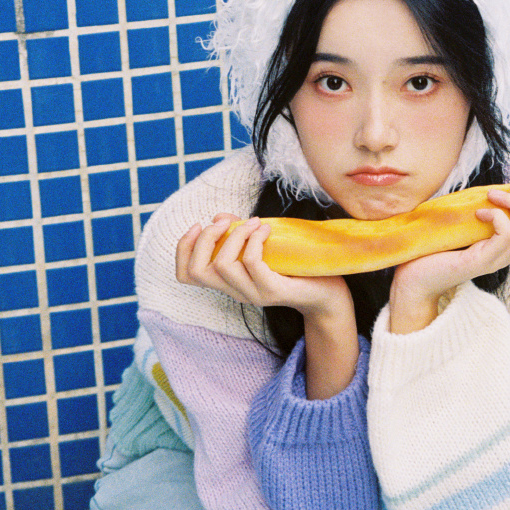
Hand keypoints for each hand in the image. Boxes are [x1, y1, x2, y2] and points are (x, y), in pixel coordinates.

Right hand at [176, 214, 352, 319]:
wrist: (326, 293)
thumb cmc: (293, 267)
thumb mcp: (261, 247)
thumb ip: (238, 233)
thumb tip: (219, 216)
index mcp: (228, 282)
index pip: (186, 274)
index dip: (183, 248)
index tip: (199, 224)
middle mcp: (235, 291)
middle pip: (197, 271)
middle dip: (205, 239)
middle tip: (226, 222)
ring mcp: (252, 293)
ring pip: (223, 265)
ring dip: (235, 235)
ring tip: (254, 222)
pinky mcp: (272, 291)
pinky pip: (252, 263)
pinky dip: (255, 240)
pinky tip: (266, 230)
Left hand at [388, 178, 509, 333]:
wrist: (414, 280)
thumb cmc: (436, 250)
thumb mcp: (467, 225)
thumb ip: (485, 210)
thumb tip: (494, 186)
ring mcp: (498, 260)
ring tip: (491, 195)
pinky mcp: (482, 262)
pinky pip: (507, 236)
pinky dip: (497, 216)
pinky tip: (479, 213)